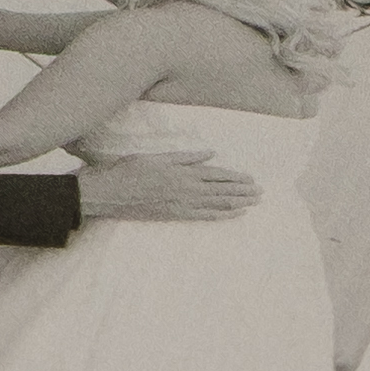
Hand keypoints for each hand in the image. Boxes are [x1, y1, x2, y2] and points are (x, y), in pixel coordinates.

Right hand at [82, 151, 257, 221]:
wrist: (108, 193)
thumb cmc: (129, 170)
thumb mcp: (158, 157)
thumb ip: (186, 156)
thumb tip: (210, 153)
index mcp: (182, 171)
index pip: (216, 174)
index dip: (235, 177)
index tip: (251, 179)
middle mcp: (186, 189)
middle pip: (221, 190)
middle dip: (243, 191)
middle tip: (261, 193)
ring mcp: (182, 204)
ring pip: (216, 204)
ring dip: (237, 203)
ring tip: (254, 203)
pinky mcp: (175, 215)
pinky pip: (204, 216)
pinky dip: (222, 215)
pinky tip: (235, 215)